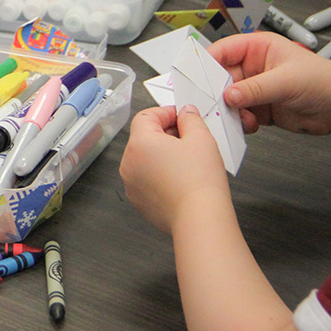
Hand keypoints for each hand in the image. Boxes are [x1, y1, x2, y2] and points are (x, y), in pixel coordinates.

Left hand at [120, 106, 230, 234]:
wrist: (199, 218)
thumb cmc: (199, 180)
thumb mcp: (201, 138)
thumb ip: (191, 119)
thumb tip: (186, 113)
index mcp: (139, 143)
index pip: (146, 116)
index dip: (166, 113)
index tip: (182, 117)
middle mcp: (128, 162)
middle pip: (143, 138)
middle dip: (165, 134)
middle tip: (189, 138)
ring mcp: (131, 183)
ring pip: (144, 159)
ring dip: (162, 154)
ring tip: (186, 161)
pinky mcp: (138, 200)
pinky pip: (146, 178)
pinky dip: (159, 174)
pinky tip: (179, 178)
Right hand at [207, 32, 330, 138]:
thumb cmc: (325, 81)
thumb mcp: (286, 80)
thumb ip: (255, 88)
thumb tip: (228, 95)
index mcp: (257, 48)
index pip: (222, 51)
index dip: (206, 63)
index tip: (192, 77)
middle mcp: (253, 67)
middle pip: (220, 77)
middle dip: (215, 91)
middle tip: (209, 103)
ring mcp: (255, 88)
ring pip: (228, 99)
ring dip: (229, 110)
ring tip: (236, 117)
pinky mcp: (259, 108)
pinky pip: (239, 114)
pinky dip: (239, 121)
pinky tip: (250, 124)